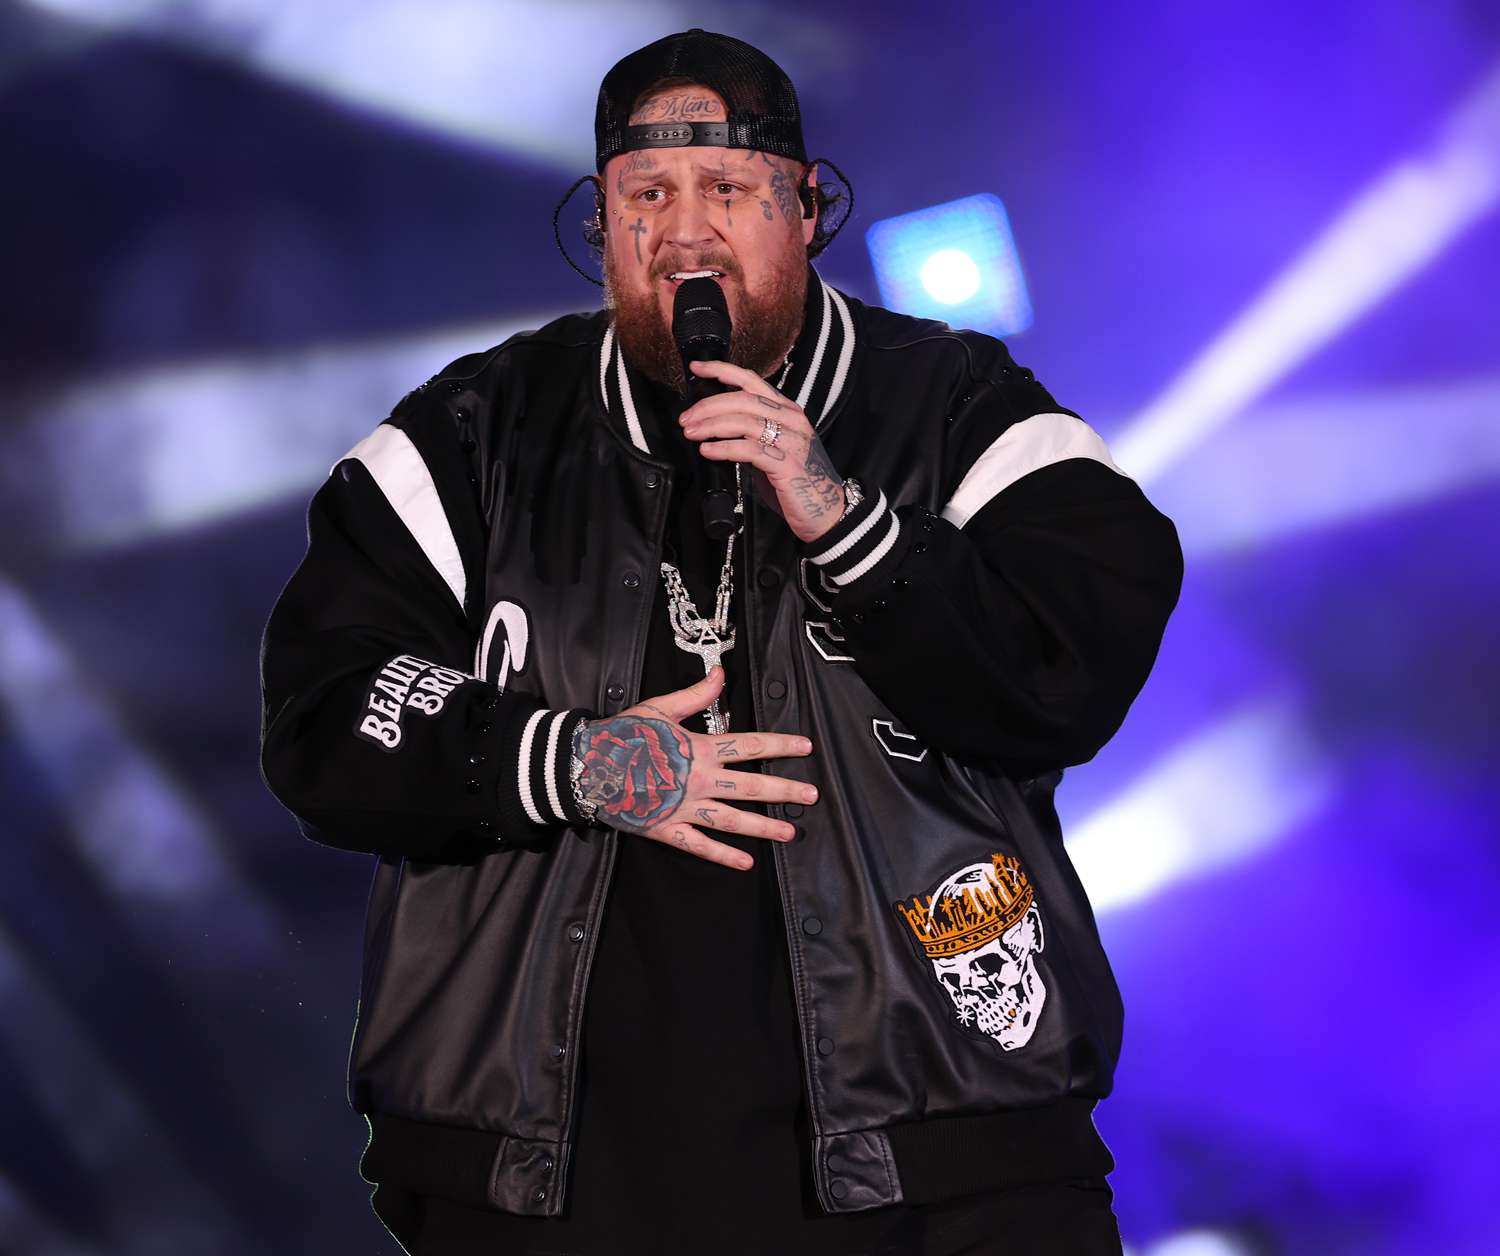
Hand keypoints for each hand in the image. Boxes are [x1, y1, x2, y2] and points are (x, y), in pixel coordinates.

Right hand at [572, 667, 816, 870]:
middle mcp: (698, 780)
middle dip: (783, 790)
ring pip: (731, 819)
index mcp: (698, 749)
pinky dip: (722, 856)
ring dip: (762, 826)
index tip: (805, 746)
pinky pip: (699, 846)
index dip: (779, 744)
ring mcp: (684, 807)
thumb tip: (721, 674)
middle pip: (749, 785)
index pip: (748, 745)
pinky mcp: (667, 829)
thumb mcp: (659, 709)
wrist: (585, 767)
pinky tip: (745, 863)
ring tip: (788, 833)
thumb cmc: (622, 736)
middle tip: (811, 796)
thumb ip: (695, 695)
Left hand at [679, 359, 845, 544]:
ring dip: (711, 426)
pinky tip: (708, 450)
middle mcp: (792, 420)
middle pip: (743, 399)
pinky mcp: (787, 464)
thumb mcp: (774, 448)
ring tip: (691, 433)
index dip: (722, 370)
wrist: (826, 512)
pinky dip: (724, 448)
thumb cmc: (795, 481)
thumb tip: (715, 426)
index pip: (752, 381)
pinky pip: (749, 449)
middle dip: (708, 406)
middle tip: (686, 419)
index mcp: (787, 410)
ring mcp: (792, 441)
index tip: (698, 368)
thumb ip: (752, 433)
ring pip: (744, 421)